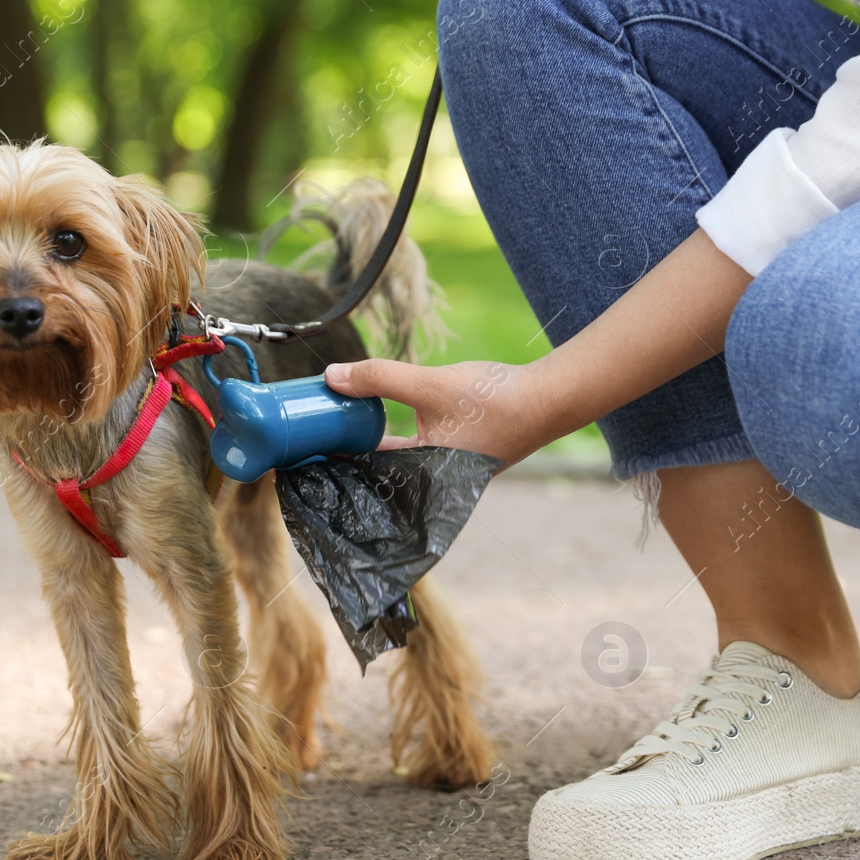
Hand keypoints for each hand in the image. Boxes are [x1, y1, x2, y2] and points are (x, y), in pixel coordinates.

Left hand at [324, 359, 548, 465]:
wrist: (550, 399)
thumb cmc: (495, 400)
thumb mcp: (430, 384)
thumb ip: (380, 379)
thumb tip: (331, 377)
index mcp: (422, 477)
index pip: (366, 473)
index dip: (337, 458)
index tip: (308, 443)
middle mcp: (433, 483)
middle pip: (378, 471)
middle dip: (350, 452)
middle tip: (316, 432)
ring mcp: (447, 471)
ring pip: (397, 461)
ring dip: (373, 443)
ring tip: (340, 424)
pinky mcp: (458, 456)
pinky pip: (415, 451)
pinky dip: (395, 437)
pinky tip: (380, 420)